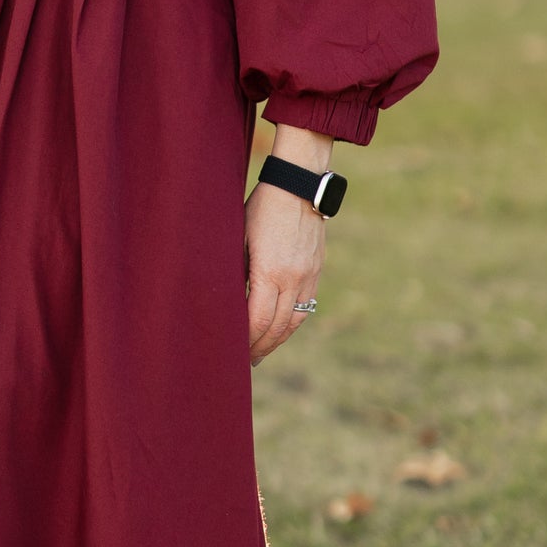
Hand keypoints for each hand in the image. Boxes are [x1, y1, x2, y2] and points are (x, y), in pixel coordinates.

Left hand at [245, 174, 325, 362]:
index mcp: (270, 271)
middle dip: (260, 346)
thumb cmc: (260, 207)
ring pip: (295, 320)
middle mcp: (293, 278)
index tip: (234, 351)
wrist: (299, 185)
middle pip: (277, 326)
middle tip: (246, 361)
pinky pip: (306, 305)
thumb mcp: (239, 237)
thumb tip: (229, 302)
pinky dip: (292, 322)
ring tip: (262, 350)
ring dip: (278, 339)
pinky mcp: (316, 269)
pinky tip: (280, 328)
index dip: (246, 339)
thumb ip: (238, 271)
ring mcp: (308, 275)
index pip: (258, 319)